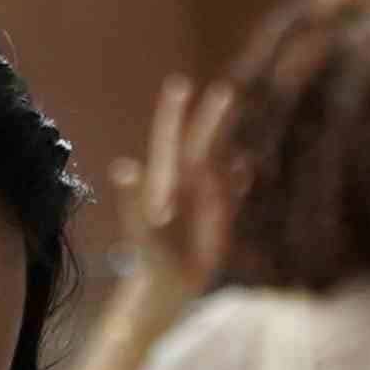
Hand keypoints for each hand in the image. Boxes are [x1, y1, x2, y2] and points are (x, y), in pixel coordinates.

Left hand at [116, 75, 227, 282]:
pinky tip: (246, 168)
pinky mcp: (220, 215)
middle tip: (226, 91)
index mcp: (166, 180)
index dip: (174, 114)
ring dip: (229, 139)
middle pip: (201, 143)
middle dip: (212, 117)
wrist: (168, 284)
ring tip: (239, 117)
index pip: (170, 140)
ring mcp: (204, 198)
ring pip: (219, 160)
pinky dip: (240, 177)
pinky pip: (233, 190)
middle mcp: (186, 183)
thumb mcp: (140, 228)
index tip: (180, 85)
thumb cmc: (150, 256)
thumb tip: (124, 167)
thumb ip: (131, 198)